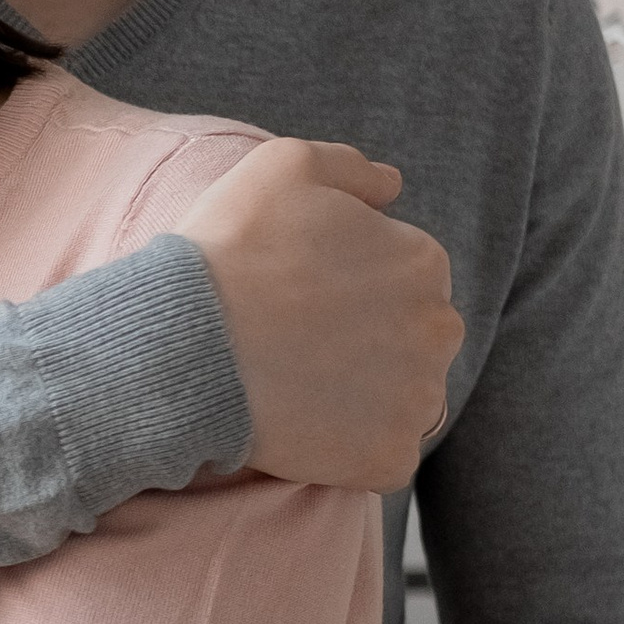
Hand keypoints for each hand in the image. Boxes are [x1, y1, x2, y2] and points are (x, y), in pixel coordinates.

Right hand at [182, 139, 461, 492]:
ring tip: (295, 387)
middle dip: (367, 342)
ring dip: (361, 397)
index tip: (298, 299)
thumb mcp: (282, 166)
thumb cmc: (227, 251)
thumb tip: (393, 187)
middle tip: (296, 345)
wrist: (184, 347)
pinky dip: (347, 450)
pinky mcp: (388, 457)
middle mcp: (439, 329)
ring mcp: (417, 399)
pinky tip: (299, 429)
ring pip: (401, 400)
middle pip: (412, 340)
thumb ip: (351, 168)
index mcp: (424, 261)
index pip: (403, 278)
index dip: (348, 289)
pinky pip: (381, 456)